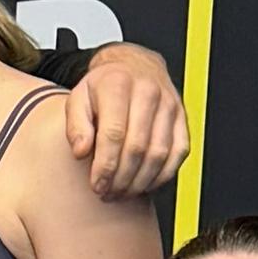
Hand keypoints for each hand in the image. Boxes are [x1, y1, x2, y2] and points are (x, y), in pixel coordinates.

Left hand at [63, 42, 189, 204]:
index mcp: (118, 84)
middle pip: (137, 147)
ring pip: (159, 154)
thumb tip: (81, 152)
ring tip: (122, 192)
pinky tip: (144, 184)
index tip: (96, 184)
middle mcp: (148, 92)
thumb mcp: (78, 97)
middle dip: (121, 178)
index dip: (105, 166)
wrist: (135, 65)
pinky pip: (178, 153)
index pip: (114, 133)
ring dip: (140, 181)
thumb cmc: (105, 86)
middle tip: (107, 193)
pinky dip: (162, 175)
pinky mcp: (182, 118)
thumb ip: (75, 125)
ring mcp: (169, 105)